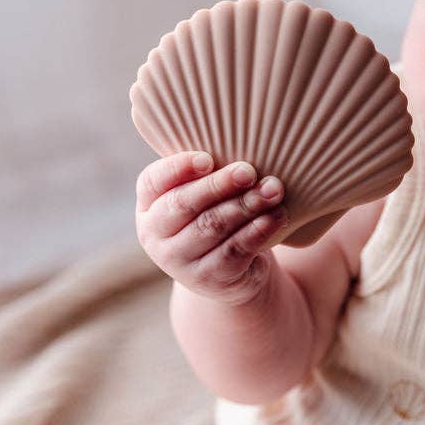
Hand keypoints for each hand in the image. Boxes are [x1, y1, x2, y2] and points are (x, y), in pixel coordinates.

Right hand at [135, 151, 287, 305]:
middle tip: (249, 170)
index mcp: (148, 204)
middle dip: (219, 184)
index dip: (178, 168)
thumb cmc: (213, 216)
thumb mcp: (202, 195)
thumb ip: (206, 174)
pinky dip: (258, 230)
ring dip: (246, 205)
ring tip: (273, 189)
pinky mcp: (208, 278)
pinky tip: (276, 215)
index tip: (207, 158)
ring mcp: (178, 261)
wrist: (226, 272)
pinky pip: (234, 250)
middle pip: (184, 203)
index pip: (153, 181)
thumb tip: (239, 146)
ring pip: (213, 226)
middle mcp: (154, 234)